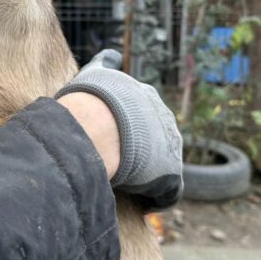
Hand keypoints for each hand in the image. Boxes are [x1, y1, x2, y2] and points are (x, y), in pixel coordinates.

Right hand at [56, 50, 182, 210]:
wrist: (98, 126)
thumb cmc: (90, 100)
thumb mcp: (97, 72)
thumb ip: (104, 64)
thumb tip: (110, 55)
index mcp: (146, 96)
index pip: (141, 113)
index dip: (126, 126)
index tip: (112, 136)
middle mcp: (163, 118)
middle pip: (155, 137)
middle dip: (141, 149)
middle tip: (117, 161)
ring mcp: (170, 145)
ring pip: (162, 164)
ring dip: (148, 175)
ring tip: (127, 185)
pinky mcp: (170, 174)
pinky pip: (167, 192)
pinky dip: (156, 199)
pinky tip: (142, 204)